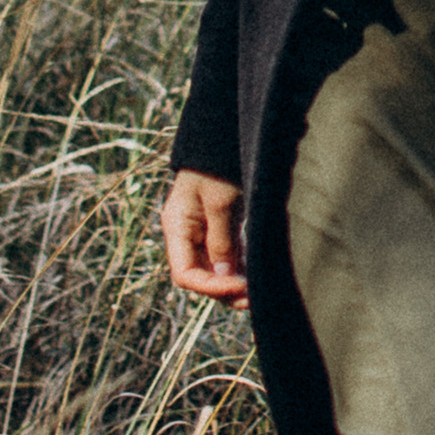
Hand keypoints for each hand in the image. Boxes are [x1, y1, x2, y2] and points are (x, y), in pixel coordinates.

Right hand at [164, 168, 247, 304]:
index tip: (238, 287)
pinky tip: (256, 277)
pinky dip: (240, 270)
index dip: (210, 287)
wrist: (225, 136)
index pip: (185, 274)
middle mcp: (187, 235)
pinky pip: (227, 258)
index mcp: (177, 227)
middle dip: (223, 291)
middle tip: (252, 298)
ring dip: (233, 284)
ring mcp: (203, 233)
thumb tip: (225, 277)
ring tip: (257, 294)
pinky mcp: (221, 228)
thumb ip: (220, 239)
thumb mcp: (219, 201)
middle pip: (200, 277)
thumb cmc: (217, 165)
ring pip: (215, 271)